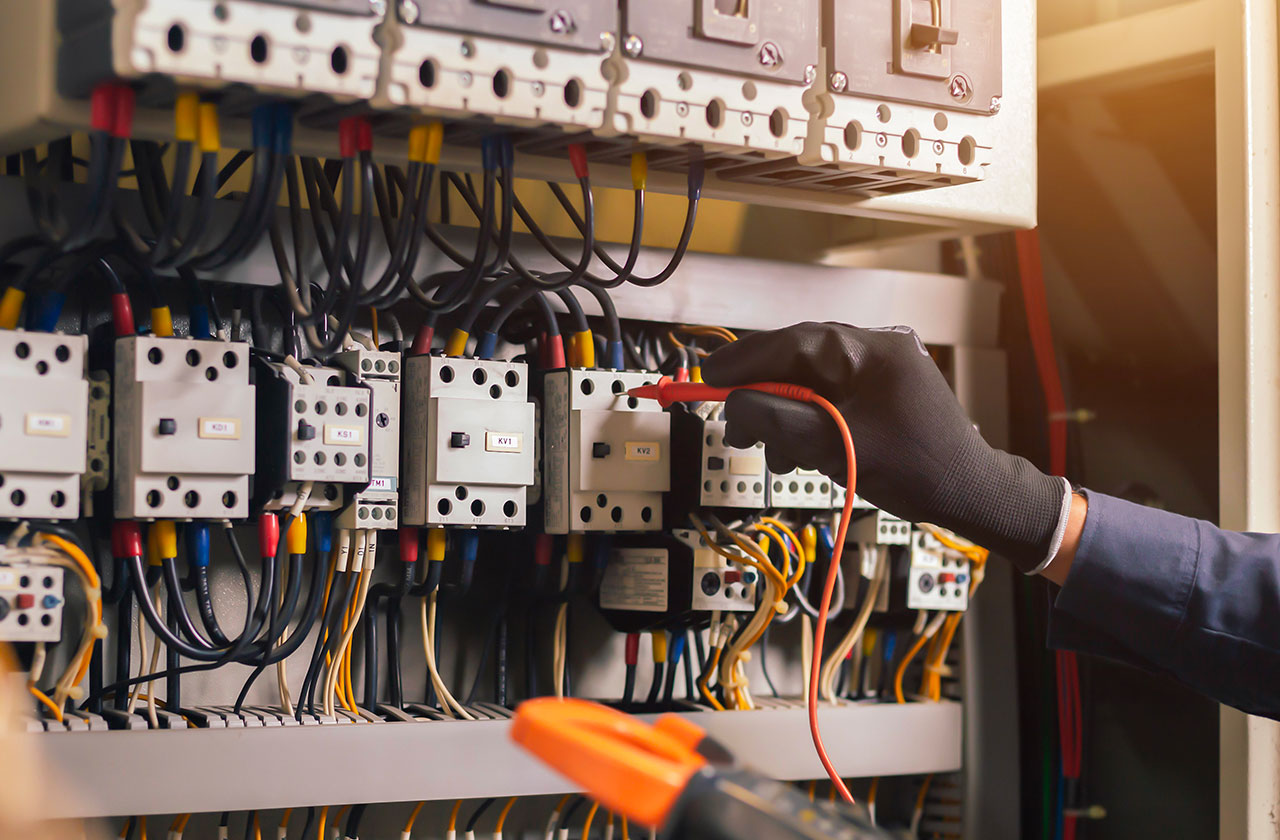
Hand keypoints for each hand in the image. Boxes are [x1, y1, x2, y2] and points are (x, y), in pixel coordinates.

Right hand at [702, 322, 1067, 571]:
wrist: (973, 494)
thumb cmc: (916, 471)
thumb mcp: (832, 446)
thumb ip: (776, 419)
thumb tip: (735, 405)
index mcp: (868, 348)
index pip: (788, 343)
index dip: (741, 362)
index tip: (706, 379)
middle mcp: (877, 347)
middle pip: (797, 359)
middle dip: (762, 394)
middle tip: (734, 426)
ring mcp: (884, 367)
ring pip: (812, 380)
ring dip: (786, 413)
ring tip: (777, 454)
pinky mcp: (887, 389)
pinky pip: (835, 394)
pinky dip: (811, 419)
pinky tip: (803, 449)